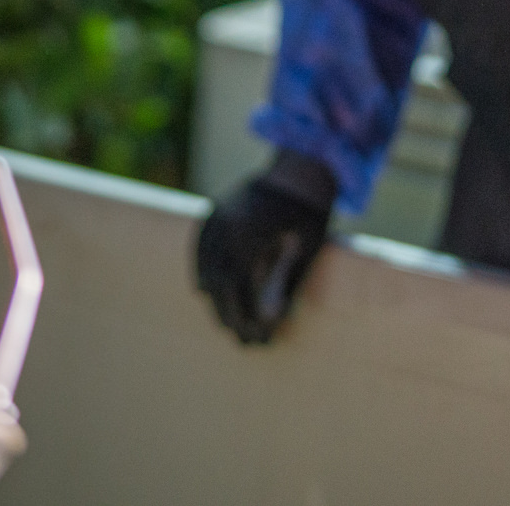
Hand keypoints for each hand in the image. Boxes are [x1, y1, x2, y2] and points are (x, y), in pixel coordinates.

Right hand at [194, 164, 331, 343]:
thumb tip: (272, 318)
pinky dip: (202, 273)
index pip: (242, 285)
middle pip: (219, 281)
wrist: (299, 169)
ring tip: (227, 324)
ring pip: (206, 268)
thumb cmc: (310, 211)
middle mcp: (226, 223)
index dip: (249, 314)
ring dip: (215, 300)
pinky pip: (200, 250)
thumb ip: (288, 282)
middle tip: (242, 340)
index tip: (260, 336)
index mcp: (250, 231)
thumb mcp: (307, 247)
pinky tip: (208, 294)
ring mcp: (215, 216)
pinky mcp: (212, 213)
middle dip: (230, 314)